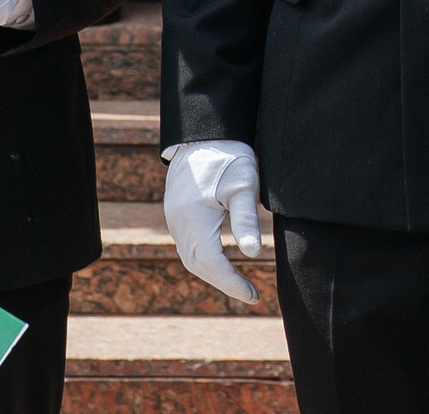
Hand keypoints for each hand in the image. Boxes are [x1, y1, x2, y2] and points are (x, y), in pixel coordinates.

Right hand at [163, 140, 262, 302]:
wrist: (204, 134)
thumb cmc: (228, 156)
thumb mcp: (244, 185)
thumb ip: (246, 220)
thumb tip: (254, 253)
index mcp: (193, 217)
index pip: (211, 262)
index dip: (232, 282)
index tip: (253, 295)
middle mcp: (178, 222)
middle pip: (198, 265)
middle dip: (224, 282)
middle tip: (251, 294)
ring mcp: (174, 218)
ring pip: (191, 257)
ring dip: (214, 273)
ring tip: (240, 284)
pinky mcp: (177, 214)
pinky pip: (189, 246)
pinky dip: (206, 260)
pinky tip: (223, 263)